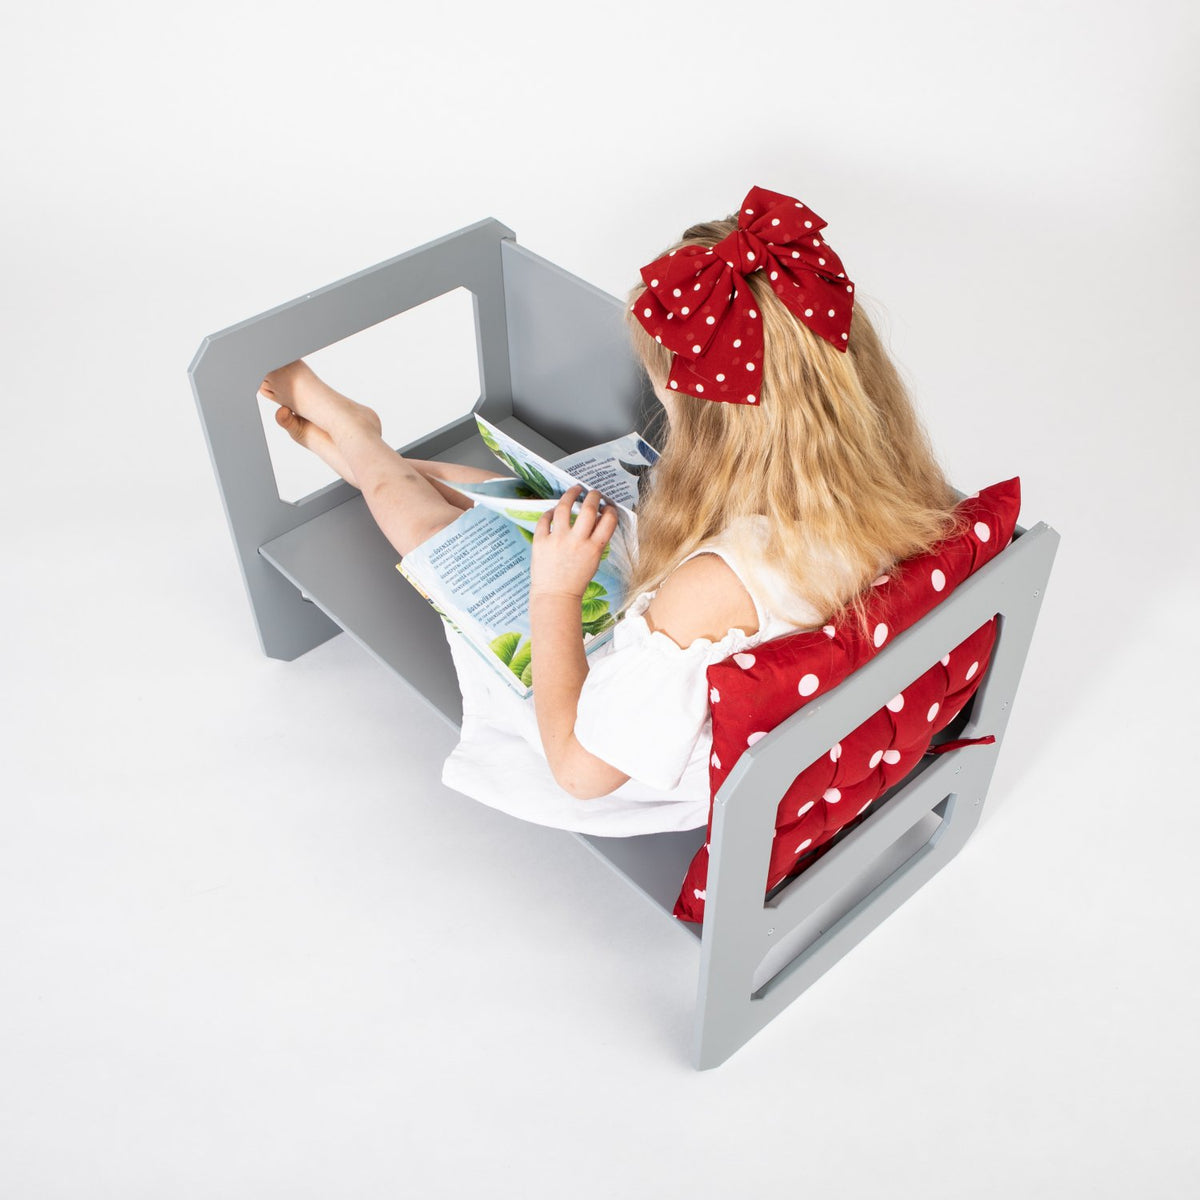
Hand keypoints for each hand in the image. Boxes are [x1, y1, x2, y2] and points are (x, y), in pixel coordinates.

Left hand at [530, 486, 618, 600]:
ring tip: (574, 490)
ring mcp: (558, 540)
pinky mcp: (541, 541)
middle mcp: (577, 542)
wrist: (556, 596)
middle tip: (593, 493)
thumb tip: (598, 518)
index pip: (608, 520)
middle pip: (588, 509)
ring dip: (571, 494)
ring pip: (564, 507)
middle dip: (593, 496)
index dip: (610, 509)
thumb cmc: (576, 581)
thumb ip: (596, 540)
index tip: (607, 506)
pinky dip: (550, 512)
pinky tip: (554, 510)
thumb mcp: (593, 561)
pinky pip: (545, 519)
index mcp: (594, 548)